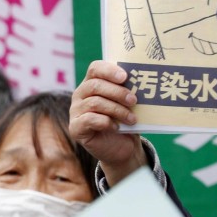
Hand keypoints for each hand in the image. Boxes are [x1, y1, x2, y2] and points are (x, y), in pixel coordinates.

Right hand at [69, 60, 145, 185]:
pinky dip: (106, 122)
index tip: (125, 77)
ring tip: (132, 119)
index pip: (95, 68)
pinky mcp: (75, 128)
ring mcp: (75, 111)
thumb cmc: (124, 121)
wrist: (121, 147)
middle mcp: (80, 95)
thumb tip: (140, 80)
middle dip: (117, 92)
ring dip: (117, 110)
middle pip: (95, 86)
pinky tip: (117, 127)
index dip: (109, 70)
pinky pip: (89, 120)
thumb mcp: (127, 103)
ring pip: (94, 103)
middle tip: (134, 100)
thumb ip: (128, 90)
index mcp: (91, 83)